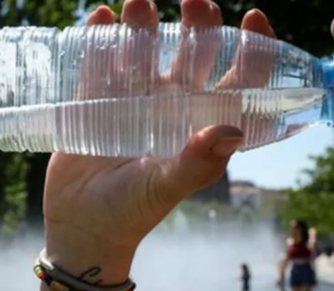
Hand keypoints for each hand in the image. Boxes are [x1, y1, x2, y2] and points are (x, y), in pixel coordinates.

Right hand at [44, 0, 275, 281]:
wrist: (80, 226)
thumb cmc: (131, 213)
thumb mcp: (165, 188)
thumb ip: (197, 163)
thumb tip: (232, 130)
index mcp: (199, 124)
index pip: (237, 81)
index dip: (252, 49)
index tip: (252, 16)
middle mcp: (171, 106)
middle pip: (192, 54)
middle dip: (197, 23)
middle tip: (193, 1)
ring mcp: (131, 101)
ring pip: (143, 50)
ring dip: (143, 23)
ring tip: (136, 3)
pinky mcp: (94, 102)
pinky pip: (99, 62)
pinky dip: (99, 37)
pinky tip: (99, 18)